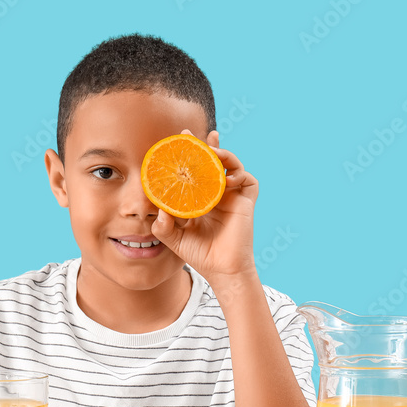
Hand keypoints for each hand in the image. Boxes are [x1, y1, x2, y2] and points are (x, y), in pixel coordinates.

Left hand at [151, 129, 258, 285]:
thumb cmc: (200, 255)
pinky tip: (226, 180)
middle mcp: (217, 193)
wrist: (222, 270)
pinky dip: (238, 174)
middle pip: (213, 161)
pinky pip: (247, 179)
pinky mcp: (246, 202)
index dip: (188, 155)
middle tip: (189, 135)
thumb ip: (162, 225)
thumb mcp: (174, 238)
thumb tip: (158, 209)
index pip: (194, 170)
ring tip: (210, 151)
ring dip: (222, 154)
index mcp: (200, 197)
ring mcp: (233, 196)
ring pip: (231, 164)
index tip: (176, 141)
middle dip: (203, 145)